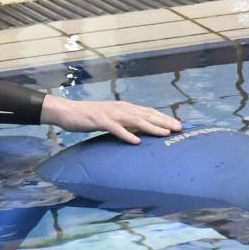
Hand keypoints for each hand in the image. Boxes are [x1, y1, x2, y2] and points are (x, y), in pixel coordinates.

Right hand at [42, 96, 181, 144]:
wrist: (69, 112)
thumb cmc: (90, 116)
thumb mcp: (112, 118)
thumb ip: (125, 122)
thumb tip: (140, 132)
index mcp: (125, 107)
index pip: (149, 112)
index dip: (164, 118)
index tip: (178, 124)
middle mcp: (121, 108)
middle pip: (147, 115)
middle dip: (164, 122)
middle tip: (179, 128)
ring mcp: (111, 114)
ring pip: (135, 121)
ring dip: (151, 127)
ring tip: (165, 134)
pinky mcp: (100, 121)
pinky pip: (116, 129)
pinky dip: (127, 135)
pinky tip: (137, 141)